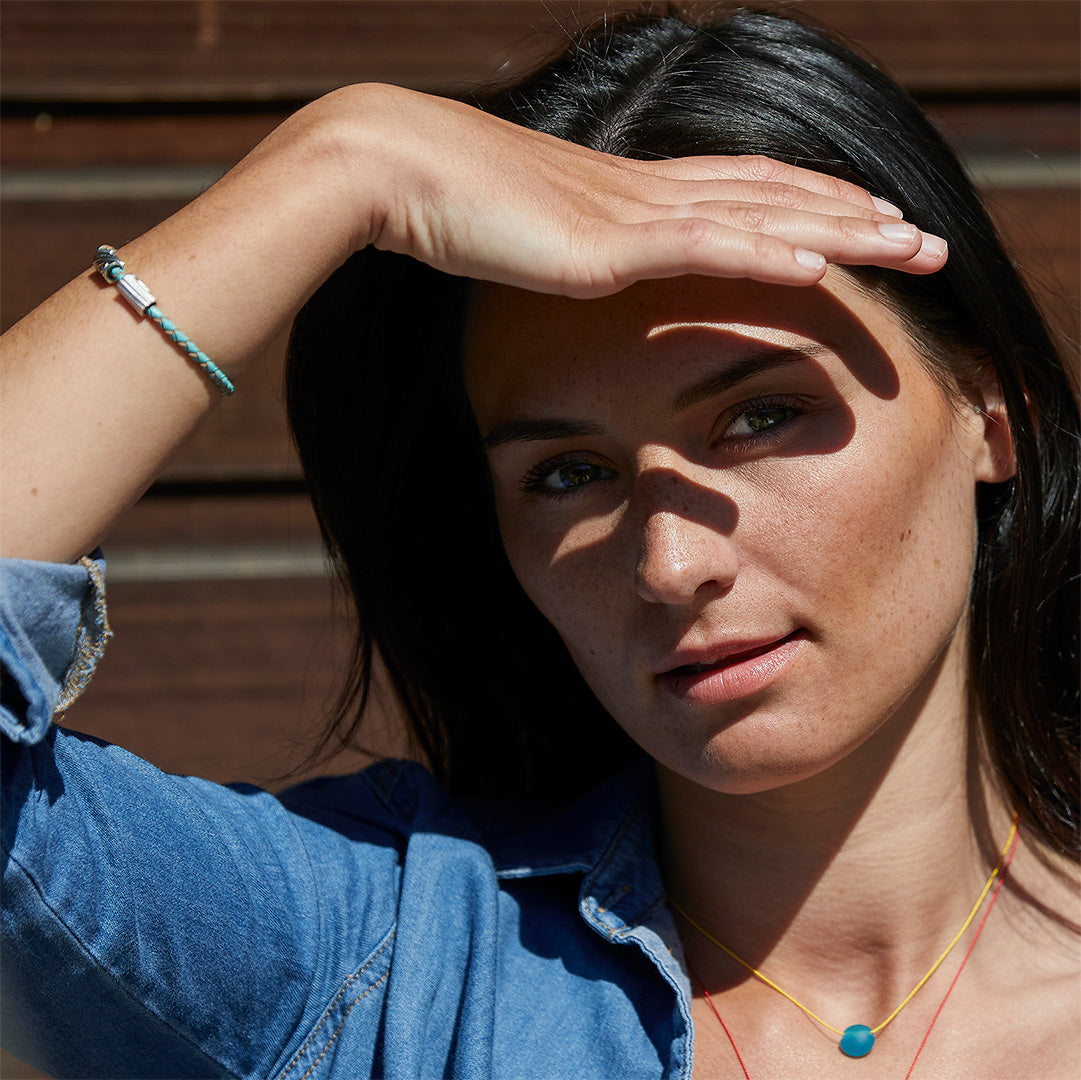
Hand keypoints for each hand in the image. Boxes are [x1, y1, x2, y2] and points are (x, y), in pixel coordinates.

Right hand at [337, 84, 944, 297]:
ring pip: (762, 214)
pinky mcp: (607, 243)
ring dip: (842, 232)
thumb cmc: (446, 206)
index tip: (862, 219)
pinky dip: (770, 252)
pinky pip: (706, 246)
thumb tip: (575, 268)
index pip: (744, 189)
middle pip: (774, 194)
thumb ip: (565, 250)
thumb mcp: (524, 232)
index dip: (810, 203)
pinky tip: (824, 264)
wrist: (396, 171)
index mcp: (630, 190)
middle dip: (855, 216)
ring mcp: (632, 213)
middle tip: (922, 235)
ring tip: (910, 245)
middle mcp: (647, 191)